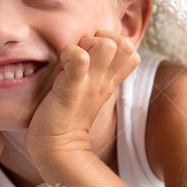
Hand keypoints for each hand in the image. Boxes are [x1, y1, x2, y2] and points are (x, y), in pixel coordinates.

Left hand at [25, 30, 140, 160]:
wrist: (56, 149)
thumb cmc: (67, 116)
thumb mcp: (89, 91)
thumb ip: (95, 73)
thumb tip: (92, 54)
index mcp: (109, 81)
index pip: (130, 49)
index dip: (112, 39)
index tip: (91, 51)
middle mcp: (104, 81)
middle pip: (124, 44)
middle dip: (100, 38)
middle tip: (81, 54)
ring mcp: (89, 85)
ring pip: (106, 46)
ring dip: (86, 44)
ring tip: (71, 59)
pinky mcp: (70, 89)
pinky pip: (79, 61)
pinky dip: (71, 55)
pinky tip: (62, 64)